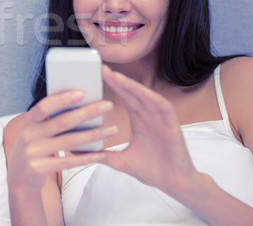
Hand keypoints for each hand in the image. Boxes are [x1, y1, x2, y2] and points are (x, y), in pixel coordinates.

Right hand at [6, 90, 114, 192]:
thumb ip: (50, 118)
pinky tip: (101, 154)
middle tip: (108, 105)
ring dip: (93, 135)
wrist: (19, 176)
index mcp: (30, 120)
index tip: (83, 92)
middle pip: (63, 122)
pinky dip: (86, 158)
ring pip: (69, 142)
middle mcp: (29, 134)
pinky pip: (68, 162)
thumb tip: (80, 100)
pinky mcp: (39, 168)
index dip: (63, 99)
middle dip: (87, 112)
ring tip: (112, 130)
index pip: (46, 106)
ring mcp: (33, 152)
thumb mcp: (36, 129)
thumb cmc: (35, 146)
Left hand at [100, 65, 199, 194]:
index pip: (125, 98)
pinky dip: (153, 99)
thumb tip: (78, 154)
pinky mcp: (172, 126)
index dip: (114, 85)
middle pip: (133, 93)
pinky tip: (142, 93)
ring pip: (146, 97)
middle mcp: (150, 116)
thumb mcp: (121, 162)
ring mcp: (161, 120)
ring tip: (116, 77)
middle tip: (102, 69)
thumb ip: (103, 155)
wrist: (175, 184)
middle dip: (119, 80)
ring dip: (132, 86)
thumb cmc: (152, 171)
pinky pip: (163, 108)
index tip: (98, 75)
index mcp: (139, 121)